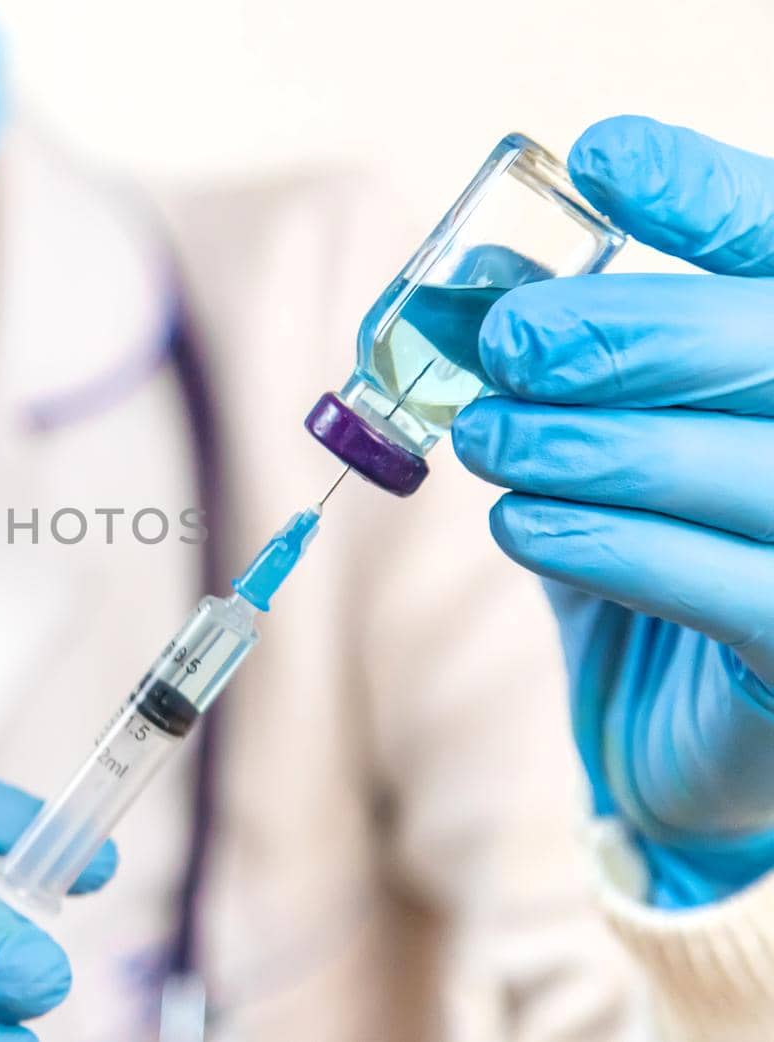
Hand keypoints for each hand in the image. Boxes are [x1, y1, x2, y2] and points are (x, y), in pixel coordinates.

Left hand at [452, 116, 773, 907]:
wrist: (681, 735)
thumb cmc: (650, 563)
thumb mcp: (593, 453)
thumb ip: (551, 374)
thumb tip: (465, 282)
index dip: (710, 199)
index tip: (603, 159)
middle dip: (634, 331)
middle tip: (510, 342)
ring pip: (760, 464)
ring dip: (602, 442)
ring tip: (491, 436)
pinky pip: (733, 589)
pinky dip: (615, 545)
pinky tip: (522, 525)